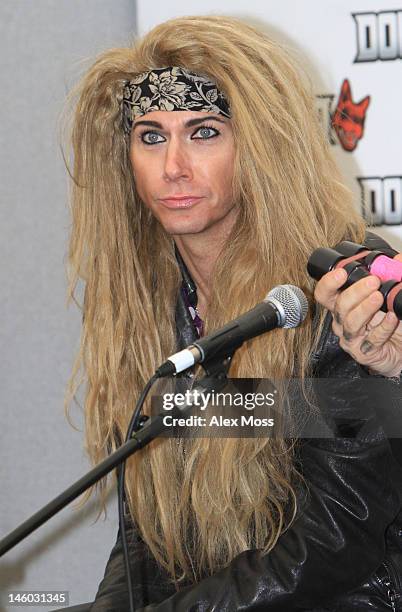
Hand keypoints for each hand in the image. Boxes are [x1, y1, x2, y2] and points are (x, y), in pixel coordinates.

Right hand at [314, 254, 401, 377]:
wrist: (400, 348)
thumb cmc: (390, 322)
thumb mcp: (390, 296)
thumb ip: (391, 276)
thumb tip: (396, 259)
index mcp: (343, 304)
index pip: (325, 294)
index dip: (328, 283)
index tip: (341, 272)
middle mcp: (343, 321)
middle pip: (339, 306)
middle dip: (355, 292)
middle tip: (372, 281)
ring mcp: (351, 338)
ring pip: (351, 322)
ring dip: (365, 308)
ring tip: (378, 297)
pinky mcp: (363, 352)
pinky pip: (371, 339)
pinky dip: (382, 327)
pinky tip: (392, 318)